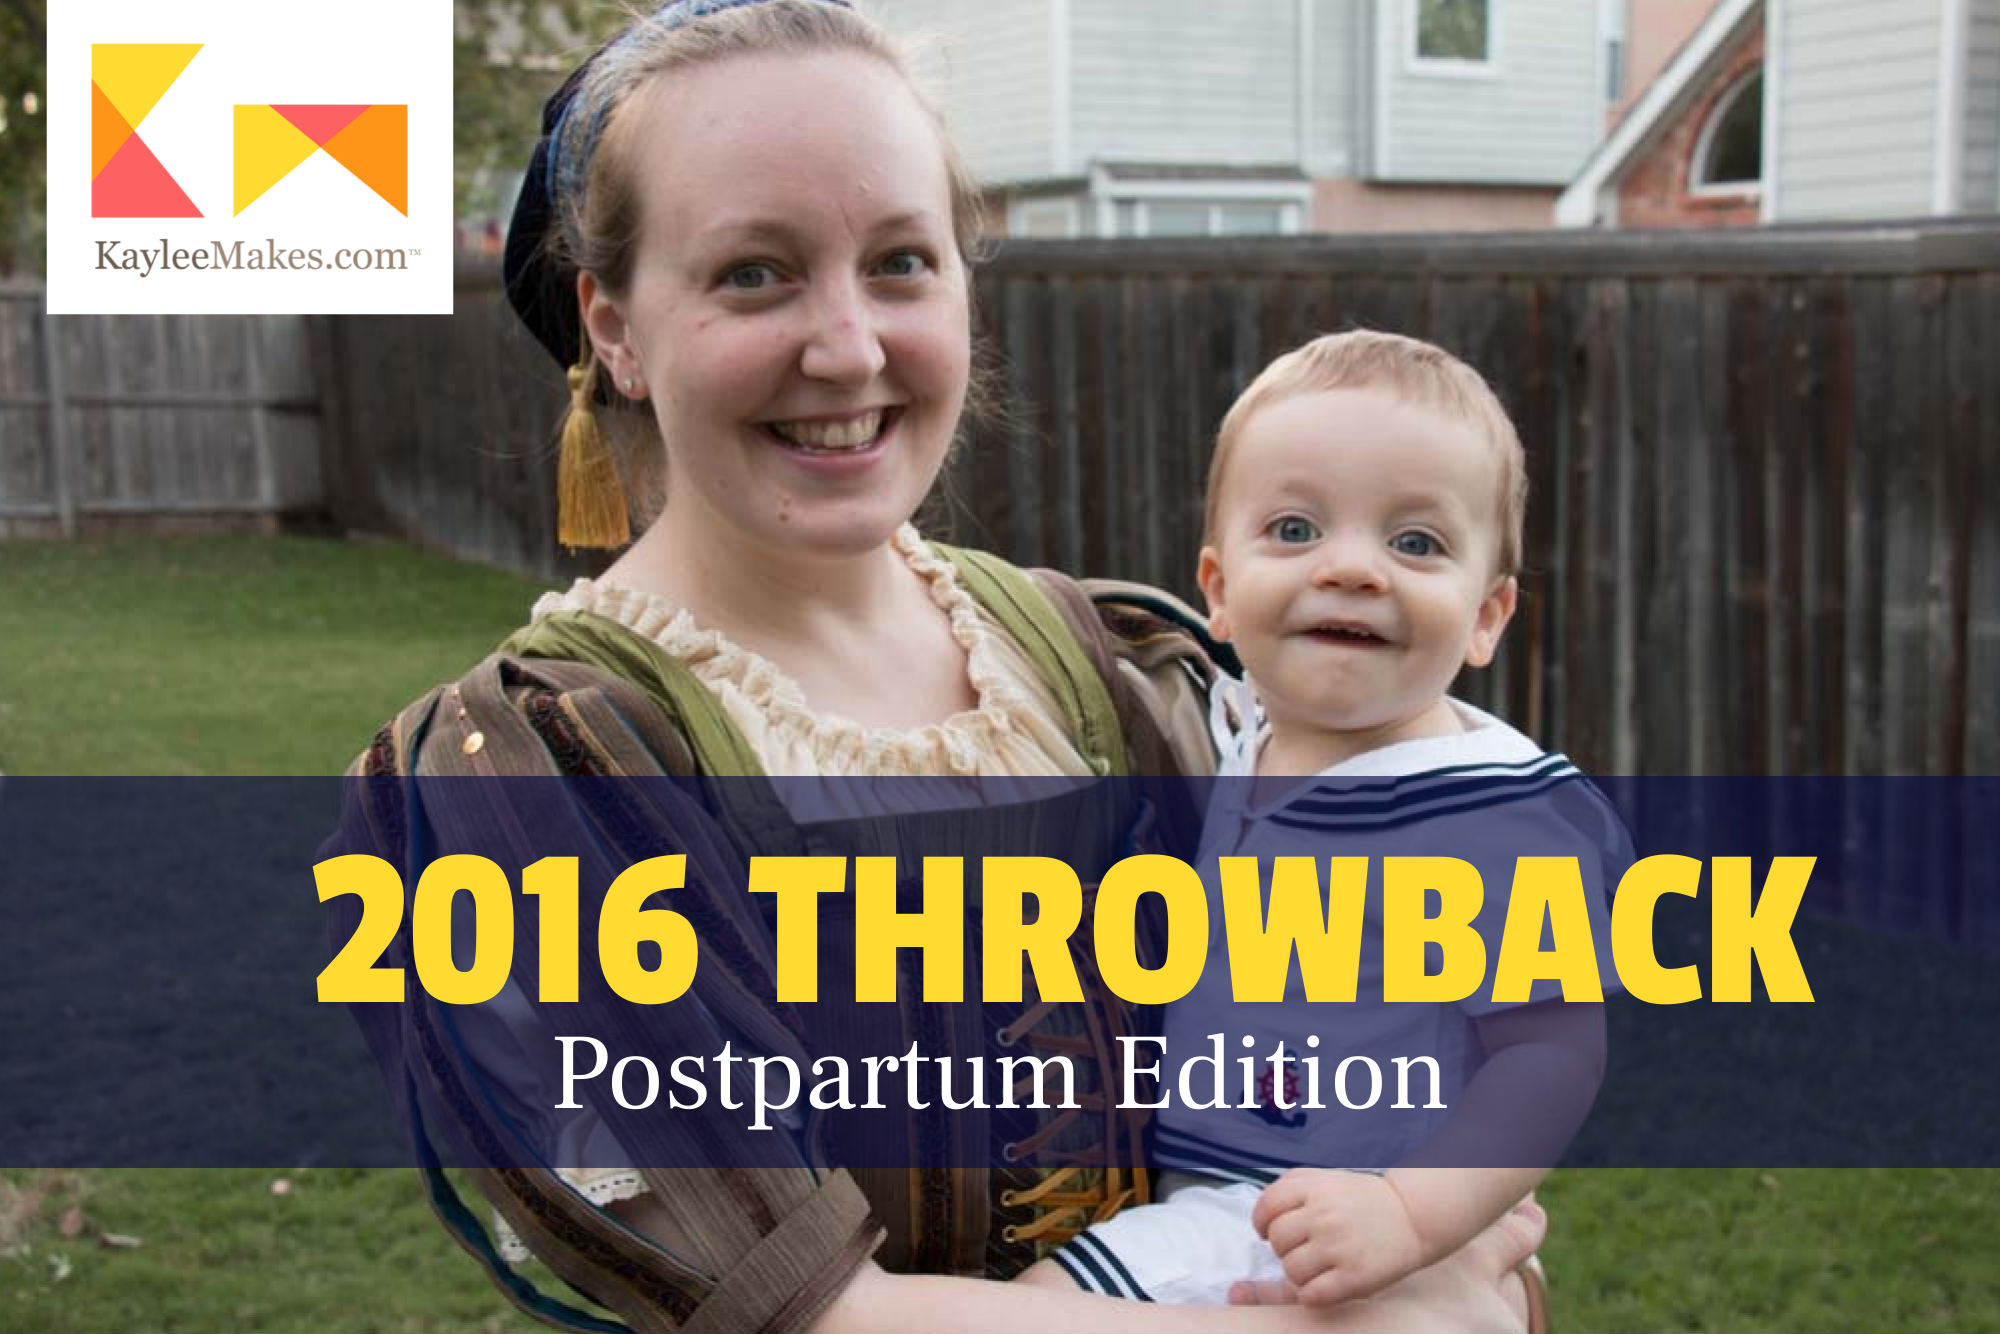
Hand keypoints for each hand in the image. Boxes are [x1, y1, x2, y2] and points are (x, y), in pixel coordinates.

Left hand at [1245, 1169, 1428, 1306]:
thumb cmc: (1362, 1200)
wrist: (1412, 1216)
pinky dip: (1311, 1294)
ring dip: (1298, 1272)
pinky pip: (1311, 1295)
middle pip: (1277, 1240)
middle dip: (1284, 1247)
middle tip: (1302, 1248)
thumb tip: (1262, 1217)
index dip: (1261, 1222)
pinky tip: (1323, 1284)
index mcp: (1315, 1188)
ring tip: (1316, 1265)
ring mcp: (1339, 1247)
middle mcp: (1324, 1215)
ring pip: (1291, 1270)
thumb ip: (1292, 1186)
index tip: (1266, 1231)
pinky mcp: (1354, 1277)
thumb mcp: (1326, 1179)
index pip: (1267, 1207)